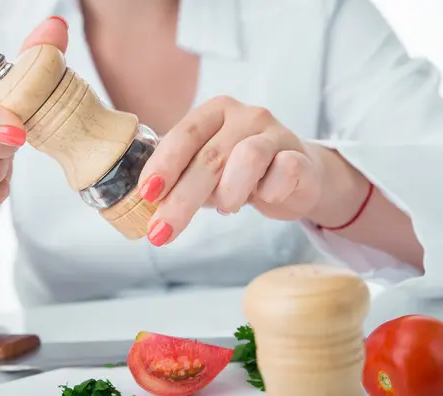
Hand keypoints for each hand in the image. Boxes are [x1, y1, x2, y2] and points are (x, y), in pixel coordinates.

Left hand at [138, 96, 326, 245]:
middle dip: (182, 199)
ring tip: (227, 208)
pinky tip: (264, 197)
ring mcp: (276, 133)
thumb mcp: (206, 170)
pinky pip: (284, 172)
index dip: (164, 164)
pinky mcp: (301, 157)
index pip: (184, 134)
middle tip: (162, 230)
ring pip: (248, 158)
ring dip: (229, 192)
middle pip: (210, 156)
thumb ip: (180, 178)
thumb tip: (147, 205)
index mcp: (215, 111)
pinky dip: (268, 192)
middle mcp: (246, 115)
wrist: (296, 175)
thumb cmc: (240, 172)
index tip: (147, 194)